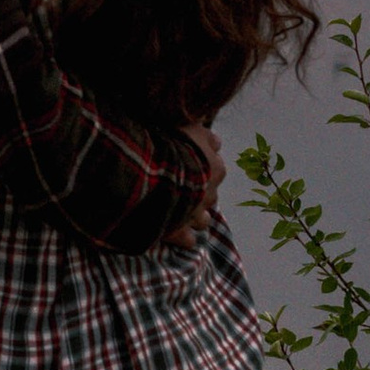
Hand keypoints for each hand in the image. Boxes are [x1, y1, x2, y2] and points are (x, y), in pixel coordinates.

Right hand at [172, 123, 224, 243]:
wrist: (153, 171)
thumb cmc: (171, 145)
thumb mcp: (190, 128)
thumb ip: (205, 136)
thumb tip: (217, 142)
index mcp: (215, 169)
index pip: (217, 168)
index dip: (204, 167)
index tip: (191, 163)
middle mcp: (210, 194)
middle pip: (211, 196)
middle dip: (200, 193)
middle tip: (182, 186)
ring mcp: (195, 215)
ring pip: (203, 221)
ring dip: (194, 216)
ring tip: (179, 210)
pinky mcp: (178, 232)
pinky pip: (187, 240)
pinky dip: (182, 236)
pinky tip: (172, 230)